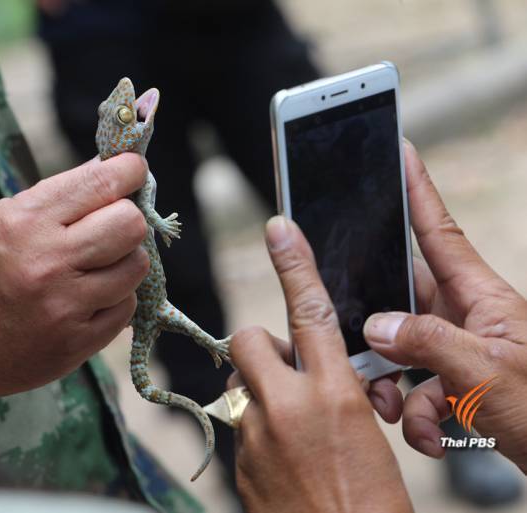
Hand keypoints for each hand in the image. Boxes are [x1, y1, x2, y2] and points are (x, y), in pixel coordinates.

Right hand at [0, 154, 149, 407]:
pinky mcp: (74, 345)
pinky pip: (125, 309)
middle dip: (128, 217)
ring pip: (135, 267)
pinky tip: (87, 297)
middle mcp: (48, 263)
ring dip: (123, 260)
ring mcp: (64, 308)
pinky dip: (114, 298)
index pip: (101, 183)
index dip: (129, 170)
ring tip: (95, 264)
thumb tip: (109, 172)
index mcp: (24, 222)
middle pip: (131, 225)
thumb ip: (54, 199)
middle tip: (110, 224)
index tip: (133, 169)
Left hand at [230, 216, 412, 512]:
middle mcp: (287, 407)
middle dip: (262, 346)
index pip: (310, 313)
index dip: (294, 265)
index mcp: (333, 395)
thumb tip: (312, 374)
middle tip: (285, 370)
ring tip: (287, 421)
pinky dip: (254, 427)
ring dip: (257, 390)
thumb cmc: (372, 502)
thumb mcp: (367, 433)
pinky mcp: (238, 462)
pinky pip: (237, 423)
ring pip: (237, 383)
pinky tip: (280, 455)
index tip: (278, 229)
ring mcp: (255, 435)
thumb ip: (333, 392)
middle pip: (248, 339)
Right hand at [363, 142, 526, 471]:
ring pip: (401, 350)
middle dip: (376, 330)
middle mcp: (467, 319)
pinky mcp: (461, 385)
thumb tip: (376, 325)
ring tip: (399, 412)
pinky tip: (432, 438)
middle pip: (401, 300)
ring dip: (392, 386)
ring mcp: (462, 353)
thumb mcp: (488, 374)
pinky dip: (415, 416)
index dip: (417, 191)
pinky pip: (418, 390)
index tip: (400, 154)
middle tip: (359, 348)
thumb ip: (428, 343)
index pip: (439, 232)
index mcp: (481, 298)